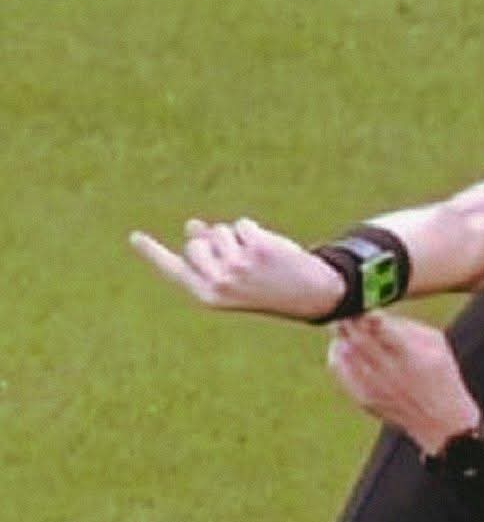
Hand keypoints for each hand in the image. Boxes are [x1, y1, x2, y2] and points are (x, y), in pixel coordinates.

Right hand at [129, 217, 344, 319]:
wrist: (311, 296)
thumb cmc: (267, 288)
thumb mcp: (235, 278)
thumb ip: (210, 256)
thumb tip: (193, 226)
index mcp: (208, 295)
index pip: (173, 269)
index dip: (153, 253)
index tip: (134, 237)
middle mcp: (219, 283)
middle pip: (196, 242)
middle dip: (211, 241)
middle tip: (239, 262)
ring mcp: (237, 266)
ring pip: (219, 230)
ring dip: (236, 237)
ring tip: (258, 260)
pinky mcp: (257, 250)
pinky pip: (242, 225)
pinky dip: (254, 232)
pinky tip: (269, 251)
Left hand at [327, 312, 480, 454]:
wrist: (441, 423)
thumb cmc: (442, 377)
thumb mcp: (437, 346)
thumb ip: (409, 327)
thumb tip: (379, 314)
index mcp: (410, 356)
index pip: (380, 327)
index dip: (368, 312)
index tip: (364, 302)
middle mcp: (389, 372)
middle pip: (357, 338)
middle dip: (350, 319)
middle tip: (347, 308)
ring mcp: (373, 387)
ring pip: (345, 352)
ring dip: (341, 334)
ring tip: (344, 324)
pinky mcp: (363, 398)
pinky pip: (339, 371)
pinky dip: (337, 354)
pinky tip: (342, 346)